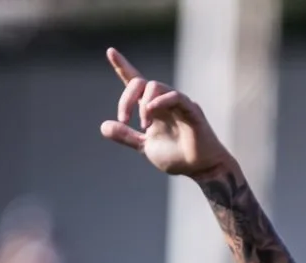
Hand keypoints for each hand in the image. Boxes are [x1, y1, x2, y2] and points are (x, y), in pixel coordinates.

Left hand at [97, 48, 231, 179]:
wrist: (201, 168)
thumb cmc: (177, 156)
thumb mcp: (145, 147)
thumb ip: (126, 136)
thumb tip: (104, 127)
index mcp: (152, 107)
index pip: (135, 82)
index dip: (122, 66)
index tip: (110, 52)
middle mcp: (163, 101)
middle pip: (140, 82)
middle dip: (126, 99)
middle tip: (124, 120)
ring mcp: (178, 103)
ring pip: (155, 86)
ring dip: (144, 105)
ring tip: (144, 126)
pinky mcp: (191, 110)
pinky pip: (175, 96)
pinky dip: (161, 101)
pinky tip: (151, 112)